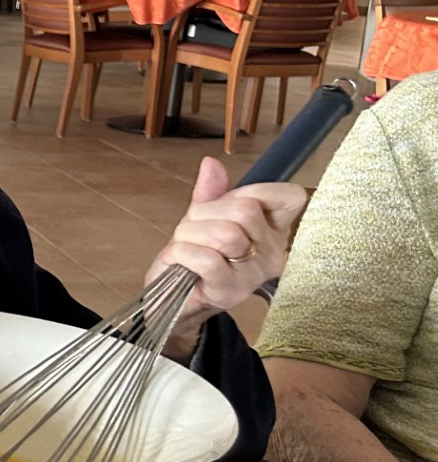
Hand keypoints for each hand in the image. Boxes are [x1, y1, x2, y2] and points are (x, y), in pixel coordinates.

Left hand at [152, 157, 306, 358]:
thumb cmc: (194, 255)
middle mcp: (273, 252)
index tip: (227, 205)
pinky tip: (179, 260)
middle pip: (245, 210)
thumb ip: (210, 191)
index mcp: (274, 229)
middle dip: (205, 212)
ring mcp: (253, 274)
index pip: (289, 196)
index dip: (253, 191)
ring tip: (185, 246)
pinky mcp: (229, 291)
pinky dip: (183, 252)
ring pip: (226, 234)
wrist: (172, 297)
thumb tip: (211, 164)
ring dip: (190, 234)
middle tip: (193, 229)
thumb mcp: (202, 217)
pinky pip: (207, 259)